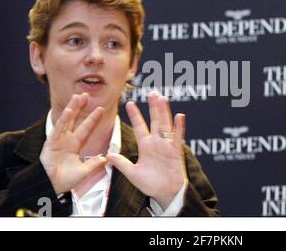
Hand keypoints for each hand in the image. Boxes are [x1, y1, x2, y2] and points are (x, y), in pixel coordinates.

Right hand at [40, 93, 107, 193]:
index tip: (101, 108)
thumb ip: (94, 164)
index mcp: (75, 145)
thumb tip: (107, 158)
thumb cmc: (66, 180)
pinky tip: (69, 110)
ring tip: (78, 96)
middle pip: (75, 120)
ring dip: (72, 108)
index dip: (92, 118)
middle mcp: (66, 139)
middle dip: (80, 107)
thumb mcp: (84, 171)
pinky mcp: (51, 143)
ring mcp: (58, 140)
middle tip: (86, 94)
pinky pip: (58, 129)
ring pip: (66, 120)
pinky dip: (63, 120)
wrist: (51, 187)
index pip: (86, 128)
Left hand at [106, 92, 186, 209]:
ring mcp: (166, 146)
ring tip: (162, 98)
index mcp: (145, 146)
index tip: (129, 103)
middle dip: (153, 107)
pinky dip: (179, 127)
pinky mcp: (175, 151)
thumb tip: (106, 155)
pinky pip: (177, 137)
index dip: (135, 115)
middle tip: (152, 93)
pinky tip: (179, 116)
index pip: (139, 127)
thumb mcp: (132, 173)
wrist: (165, 194)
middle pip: (155, 121)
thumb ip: (121, 163)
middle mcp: (156, 143)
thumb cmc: (150, 185)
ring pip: (165, 125)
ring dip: (164, 112)